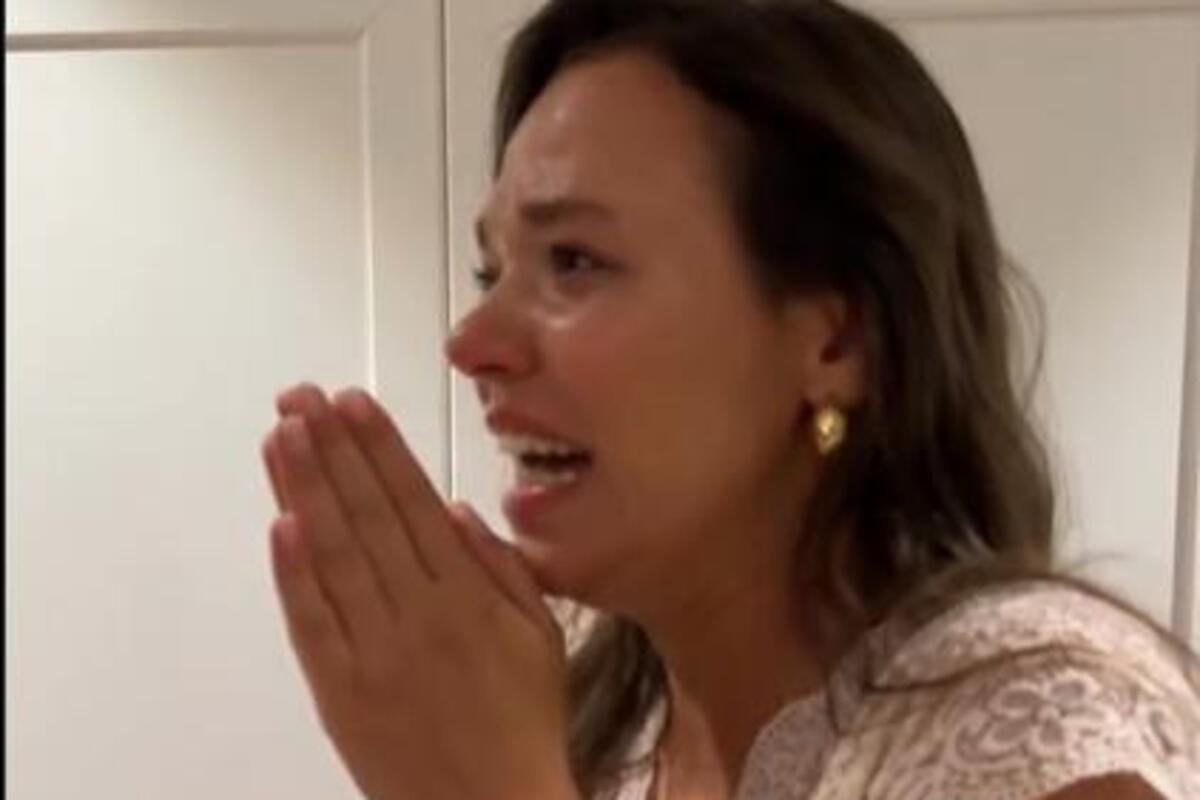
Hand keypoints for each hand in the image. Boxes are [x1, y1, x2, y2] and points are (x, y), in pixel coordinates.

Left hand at [260, 382, 575, 799]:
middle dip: (332, 448)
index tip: (354, 403)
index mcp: (469, 595)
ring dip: (303, 489)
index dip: (380, 447)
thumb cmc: (524, 726)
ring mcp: (374, 650)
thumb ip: (505, 568)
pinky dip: (291, 572)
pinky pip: (311, 620)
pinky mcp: (339, 690)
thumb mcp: (543, 637)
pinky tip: (278, 524)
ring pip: (332, 553)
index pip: (413, 501)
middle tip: (301, 398)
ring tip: (282, 436)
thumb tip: (460, 512)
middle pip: (366, 513)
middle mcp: (418, 612)